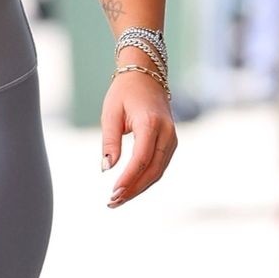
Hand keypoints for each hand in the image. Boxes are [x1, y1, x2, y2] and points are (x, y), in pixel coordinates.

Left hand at [102, 70, 177, 207]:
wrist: (146, 75)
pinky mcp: (171, 143)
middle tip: (112, 202)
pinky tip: (130, 188)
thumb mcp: (111, 113)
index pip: (142, 158)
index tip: (113, 192)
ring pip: (158, 171)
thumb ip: (110, 141)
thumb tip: (107, 168)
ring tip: (118, 199)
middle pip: (153, 170)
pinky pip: (160, 166)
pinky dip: (146, 179)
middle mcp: (167, 132)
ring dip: (139, 188)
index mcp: (151, 123)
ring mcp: (172, 138)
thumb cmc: (124, 93)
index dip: (129, 178)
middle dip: (133, 189)